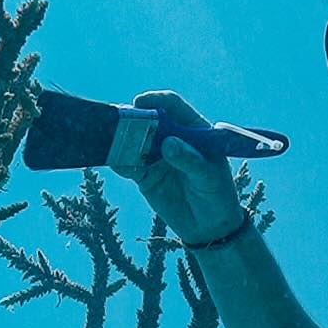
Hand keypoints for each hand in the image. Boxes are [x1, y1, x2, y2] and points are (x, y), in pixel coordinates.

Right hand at [112, 89, 243, 249]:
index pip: (174, 106)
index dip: (156, 100)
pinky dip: (119, 161)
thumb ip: (190, 160)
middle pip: (148, 120)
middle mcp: (172, 137)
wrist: (209, 227)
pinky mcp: (144, 175)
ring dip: (121, 138)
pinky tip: (115, 161)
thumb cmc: (217, 196)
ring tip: (109, 139)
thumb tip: (168, 143)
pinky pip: (128, 164)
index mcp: (193, 129)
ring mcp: (156, 156)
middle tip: (119, 120)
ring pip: (134, 141)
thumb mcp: (210, 177)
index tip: (141, 102)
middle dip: (132, 118)